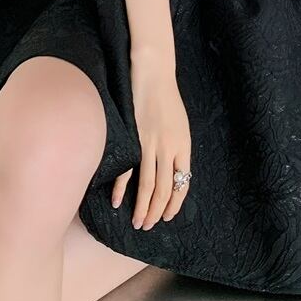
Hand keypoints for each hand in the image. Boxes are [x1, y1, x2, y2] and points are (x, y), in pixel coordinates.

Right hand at [111, 55, 192, 230]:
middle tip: (149, 226)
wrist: (153, 74)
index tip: (168, 216)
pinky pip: (127, 169)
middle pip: (164, 189)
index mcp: (184, 146)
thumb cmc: (167, 99)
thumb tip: (171, 172)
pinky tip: (117, 201)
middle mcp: (169, 148)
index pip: (182, 183)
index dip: (174, 202)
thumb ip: (176, 148)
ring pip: (147, 185)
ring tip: (138, 222)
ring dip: (142, 207)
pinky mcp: (133, 138)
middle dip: (157, 211)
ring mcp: (150, 144)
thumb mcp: (180, 125)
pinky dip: (121, 188)